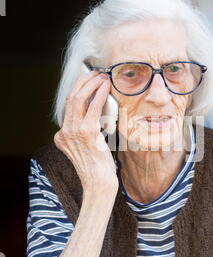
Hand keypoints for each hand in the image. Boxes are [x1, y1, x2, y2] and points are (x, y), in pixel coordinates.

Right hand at [54, 71, 118, 191]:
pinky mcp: (86, 132)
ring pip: (78, 98)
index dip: (79, 90)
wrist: (98, 183)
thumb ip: (89, 133)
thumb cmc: (98, 168)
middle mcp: (64, 132)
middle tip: (95, 74)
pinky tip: (106, 86)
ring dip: (91, 84)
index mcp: (62, 136)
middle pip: (70, 98)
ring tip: (101, 76)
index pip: (69, 108)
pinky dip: (100, 93)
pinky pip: (93, 106)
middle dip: (83, 82)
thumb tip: (101, 115)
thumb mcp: (88, 148)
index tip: (88, 82)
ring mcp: (74, 131)